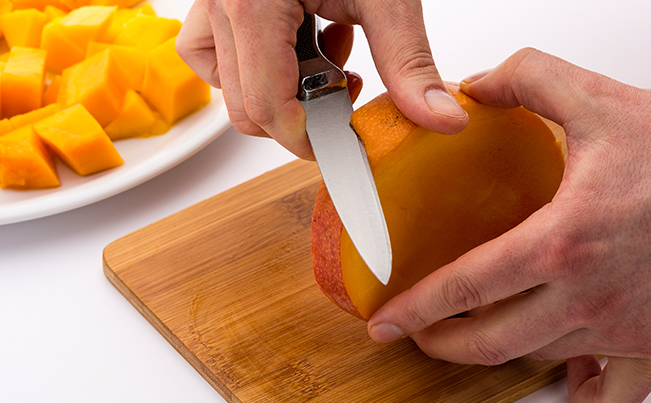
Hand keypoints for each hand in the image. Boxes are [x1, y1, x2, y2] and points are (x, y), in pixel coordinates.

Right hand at [176, 0, 467, 158]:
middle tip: (347, 88)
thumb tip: (441, 119)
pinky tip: (296, 45)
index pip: (268, 106)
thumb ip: (409, 62)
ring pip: (228, 88)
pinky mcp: (216, 1)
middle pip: (247, 109)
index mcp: (255, 3)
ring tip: (326, 54)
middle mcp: (223, 4)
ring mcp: (213, 2)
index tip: (347, 140)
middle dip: (302, 115)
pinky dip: (251, 68)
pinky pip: (210, 55)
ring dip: (281, 89)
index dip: (310, 138)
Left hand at [367, 48, 650, 402]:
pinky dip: (583, 391)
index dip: (416, 309)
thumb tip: (476, 86)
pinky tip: (565, 367)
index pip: (467, 286)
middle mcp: (589, 293)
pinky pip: (614, 392)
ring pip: (537, 360)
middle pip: (491, 341)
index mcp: (563, 240)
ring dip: (495, 352)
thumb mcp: (597, 98)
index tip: (385, 323)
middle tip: (418, 334)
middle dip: (442, 342)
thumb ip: (528, 79)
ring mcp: (623, 325)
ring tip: (474, 332)